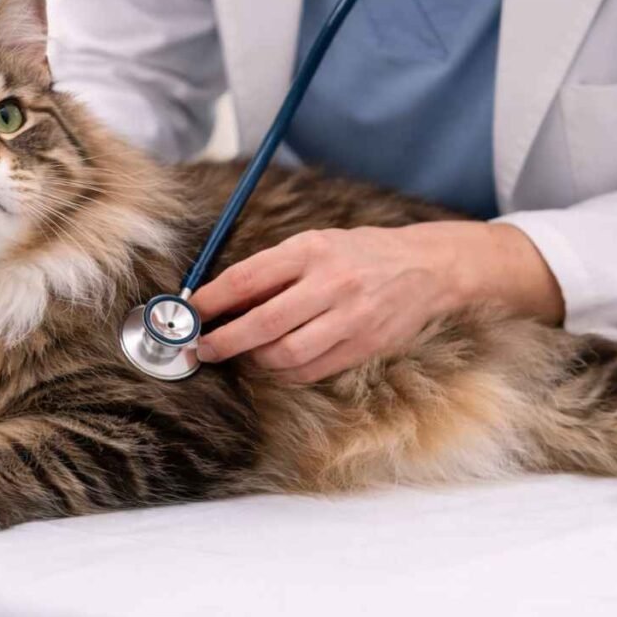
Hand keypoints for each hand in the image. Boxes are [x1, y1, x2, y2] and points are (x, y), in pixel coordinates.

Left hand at [190, 222, 562, 382]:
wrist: (425, 268)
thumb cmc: (360, 253)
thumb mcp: (316, 243)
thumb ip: (273, 269)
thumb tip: (222, 298)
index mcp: (312, 249)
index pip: (248, 278)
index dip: (213, 300)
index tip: (190, 313)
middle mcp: (331, 283)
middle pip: (262, 323)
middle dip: (224, 340)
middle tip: (202, 348)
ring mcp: (349, 318)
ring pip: (285, 354)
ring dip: (253, 360)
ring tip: (239, 355)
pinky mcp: (363, 346)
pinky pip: (311, 370)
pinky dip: (284, 372)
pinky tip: (273, 363)